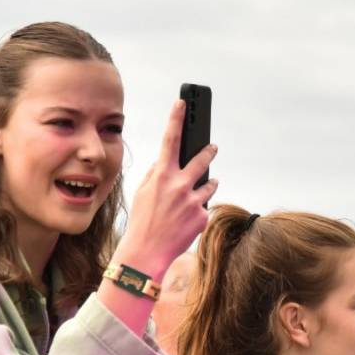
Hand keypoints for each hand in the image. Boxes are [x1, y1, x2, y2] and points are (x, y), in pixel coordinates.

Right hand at [115, 99, 219, 274]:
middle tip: (213, 147)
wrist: (147, 252)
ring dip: (207, 184)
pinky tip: (185, 221)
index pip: (170, 139)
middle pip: (201, 159)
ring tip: (194, 194)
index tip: (183, 103)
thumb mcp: (142, 193)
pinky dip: (197, 210)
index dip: (177, 118)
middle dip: (208, 151)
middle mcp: (179, 184)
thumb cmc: (142, 221)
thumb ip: (155, 174)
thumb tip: (165, 162)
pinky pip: (204, 206)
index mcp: (161, 175)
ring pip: (210, 184)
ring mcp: (193, 200)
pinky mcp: (202, 216)